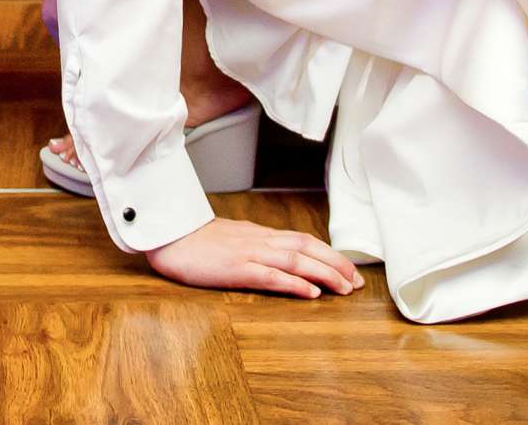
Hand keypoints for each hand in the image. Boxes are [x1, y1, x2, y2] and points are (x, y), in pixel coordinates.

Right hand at [145, 217, 364, 298]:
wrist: (169, 236)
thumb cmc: (196, 240)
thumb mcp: (233, 238)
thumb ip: (256, 245)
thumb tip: (278, 256)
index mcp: (260, 234)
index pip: (304, 240)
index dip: (330, 254)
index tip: (350, 270)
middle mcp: (260, 241)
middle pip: (308, 247)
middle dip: (337, 264)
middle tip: (358, 282)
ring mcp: (250, 254)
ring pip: (296, 259)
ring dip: (324, 273)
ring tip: (345, 288)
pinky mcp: (237, 269)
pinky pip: (271, 275)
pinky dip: (294, 283)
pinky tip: (310, 293)